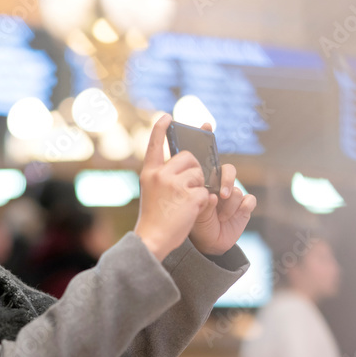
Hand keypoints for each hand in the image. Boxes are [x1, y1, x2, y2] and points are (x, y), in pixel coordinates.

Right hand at [134, 114, 213, 260]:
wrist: (152, 239)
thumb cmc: (154, 219)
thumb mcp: (151, 193)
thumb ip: (162, 178)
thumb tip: (185, 167)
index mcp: (149, 173)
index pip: (154, 144)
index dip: (161, 129)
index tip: (168, 117)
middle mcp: (161, 174)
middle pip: (188, 157)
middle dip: (194, 169)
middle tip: (190, 185)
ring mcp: (175, 184)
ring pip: (199, 174)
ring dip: (199, 187)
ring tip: (187, 203)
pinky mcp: (190, 196)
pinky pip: (206, 192)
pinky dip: (203, 202)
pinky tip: (192, 211)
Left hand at [187, 122, 257, 256]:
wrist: (205, 244)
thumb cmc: (194, 222)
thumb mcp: (186, 206)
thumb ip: (192, 193)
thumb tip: (206, 189)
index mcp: (203, 180)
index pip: (206, 155)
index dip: (206, 137)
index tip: (205, 124)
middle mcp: (220, 184)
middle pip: (228, 170)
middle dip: (226, 180)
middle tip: (220, 194)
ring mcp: (233, 195)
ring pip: (236, 189)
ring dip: (229, 203)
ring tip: (222, 213)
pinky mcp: (244, 207)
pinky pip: (248, 201)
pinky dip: (241, 210)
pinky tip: (231, 218)